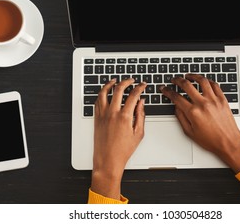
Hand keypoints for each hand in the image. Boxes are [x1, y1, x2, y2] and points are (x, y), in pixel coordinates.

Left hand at [91, 78, 146, 198]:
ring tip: (115, 80)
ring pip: (104, 92)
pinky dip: (101, 94)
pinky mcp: (96, 118)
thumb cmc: (123, 150)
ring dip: (110, 84)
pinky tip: (105, 92)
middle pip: (118, 89)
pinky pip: (97, 101)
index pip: (133, 95)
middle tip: (131, 80)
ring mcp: (102, 115)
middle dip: (126, 81)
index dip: (139, 87)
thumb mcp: (138, 133)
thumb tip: (142, 102)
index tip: (143, 85)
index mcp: (125, 117)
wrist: (107, 160)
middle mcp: (112, 113)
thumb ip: (141, 115)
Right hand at [160, 74, 239, 172]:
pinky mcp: (222, 99)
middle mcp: (203, 104)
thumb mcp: (190, 132)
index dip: (168, 91)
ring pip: (202, 81)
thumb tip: (176, 107)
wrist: (229, 143)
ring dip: (193, 76)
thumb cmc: (211, 140)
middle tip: (174, 79)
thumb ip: (181, 117)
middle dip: (177, 80)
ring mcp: (214, 100)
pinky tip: (203, 81)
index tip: (164, 89)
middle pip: (187, 85)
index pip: (176, 97)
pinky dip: (207, 81)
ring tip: (188, 76)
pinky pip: (214, 85)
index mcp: (193, 112)